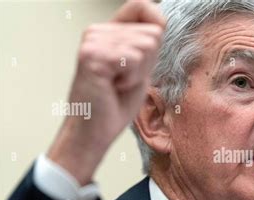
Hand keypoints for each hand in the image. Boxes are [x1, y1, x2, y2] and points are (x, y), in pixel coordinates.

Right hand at [48, 0, 165, 184]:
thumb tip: (159, 24)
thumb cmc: (113, 106)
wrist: (93, 132)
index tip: (147, 55)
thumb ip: (146, 46)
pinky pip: (134, 58)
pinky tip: (113, 87)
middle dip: (147, 64)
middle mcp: (98, 31)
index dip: (156, 25)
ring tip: (117, 85)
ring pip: (146, 45)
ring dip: (138, 73)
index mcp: (108, 32)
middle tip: (124, 81)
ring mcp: (94, 41)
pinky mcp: (93, 55)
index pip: (143, 6)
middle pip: (152, 33)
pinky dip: (132, 79)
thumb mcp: (139, 70)